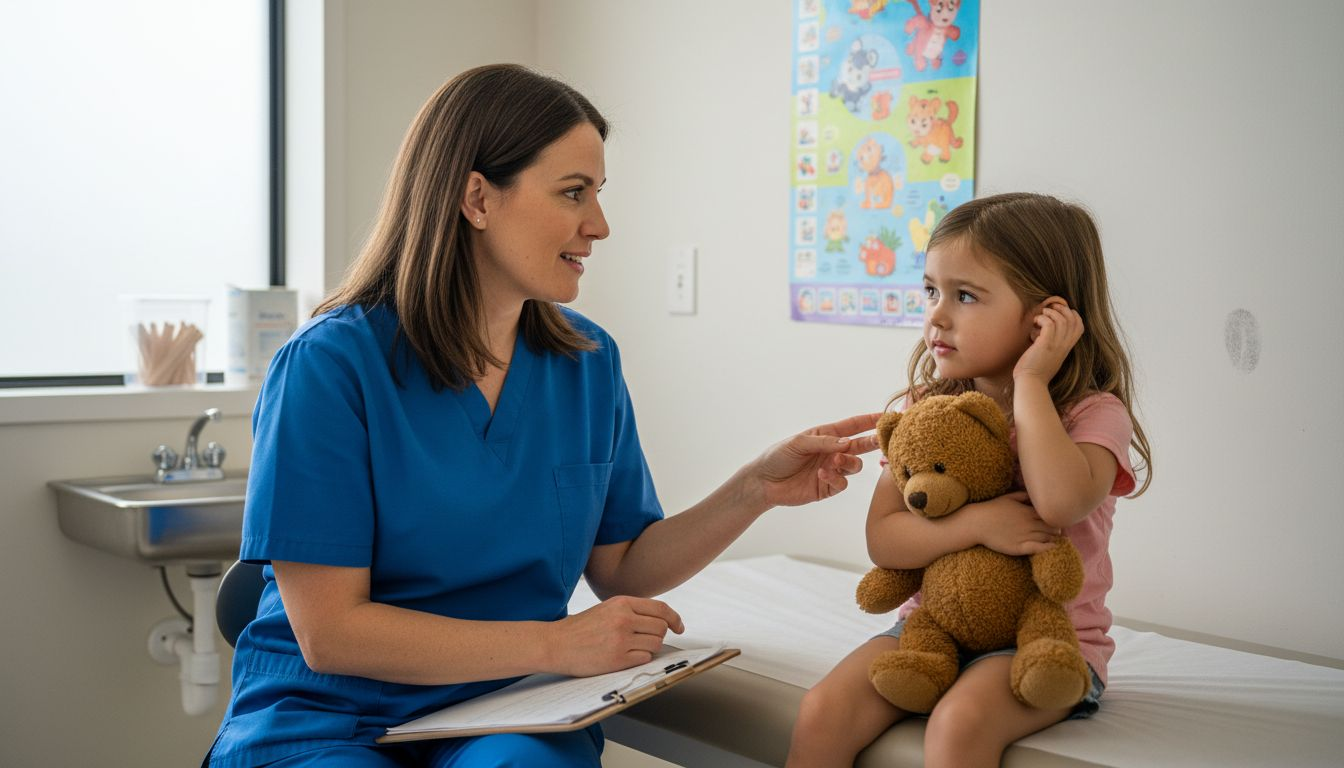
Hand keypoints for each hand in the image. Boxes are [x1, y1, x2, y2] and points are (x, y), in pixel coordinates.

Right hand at [546, 596, 683, 676]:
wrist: (556, 644)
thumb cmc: (581, 628)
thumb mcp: (606, 609)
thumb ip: (631, 610)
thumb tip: (661, 620)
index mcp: (622, 603)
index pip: (660, 609)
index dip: (675, 619)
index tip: (679, 627)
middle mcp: (624, 619)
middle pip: (661, 628)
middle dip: (658, 635)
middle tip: (645, 640)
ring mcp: (621, 639)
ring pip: (655, 644)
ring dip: (649, 648)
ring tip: (631, 648)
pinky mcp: (617, 659)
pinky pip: (644, 658)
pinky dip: (640, 658)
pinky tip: (625, 657)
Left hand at [744, 412, 882, 508]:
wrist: (764, 482)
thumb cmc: (778, 456)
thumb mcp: (799, 442)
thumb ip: (824, 442)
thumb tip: (848, 443)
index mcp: (826, 435)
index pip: (852, 426)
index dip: (869, 420)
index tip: (887, 416)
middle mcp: (832, 452)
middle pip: (860, 446)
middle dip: (872, 442)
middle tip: (880, 441)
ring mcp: (831, 470)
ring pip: (854, 465)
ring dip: (848, 462)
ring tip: (834, 460)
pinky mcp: (827, 487)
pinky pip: (842, 483)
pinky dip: (835, 478)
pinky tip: (822, 475)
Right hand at [963, 491, 1060, 555]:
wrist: (976, 523)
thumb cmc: (991, 509)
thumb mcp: (1007, 497)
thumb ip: (1023, 495)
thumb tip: (1034, 494)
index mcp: (1027, 512)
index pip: (1049, 516)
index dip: (1055, 519)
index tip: (1056, 521)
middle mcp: (1028, 524)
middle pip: (1051, 528)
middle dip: (1057, 530)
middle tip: (1057, 532)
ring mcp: (1024, 536)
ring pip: (1046, 538)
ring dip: (1053, 539)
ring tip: (1056, 540)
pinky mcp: (1018, 547)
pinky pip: (1037, 548)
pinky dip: (1047, 548)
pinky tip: (1052, 547)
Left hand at [1013, 296, 1083, 383]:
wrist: (1031, 383)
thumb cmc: (1035, 372)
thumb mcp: (1050, 357)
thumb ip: (1052, 346)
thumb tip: (1042, 334)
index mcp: (1067, 348)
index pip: (1079, 327)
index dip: (1073, 315)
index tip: (1061, 312)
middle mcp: (1064, 345)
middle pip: (1073, 320)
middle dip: (1063, 309)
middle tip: (1051, 308)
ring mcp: (1056, 345)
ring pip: (1062, 319)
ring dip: (1051, 313)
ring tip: (1041, 315)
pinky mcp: (1046, 344)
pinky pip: (1050, 324)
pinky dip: (1042, 318)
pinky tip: (1035, 322)